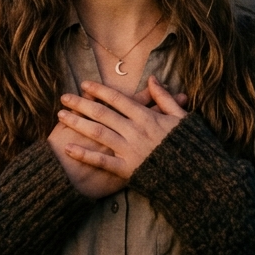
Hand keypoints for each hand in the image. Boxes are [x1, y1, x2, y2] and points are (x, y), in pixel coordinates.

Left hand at [57, 76, 187, 180]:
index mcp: (147, 117)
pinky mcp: (127, 169)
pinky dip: (84, 154)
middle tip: (63, 97)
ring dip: (78, 123)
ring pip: (98, 133)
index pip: (118, 99)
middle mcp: (134, 131)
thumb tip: (152, 79)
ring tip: (61, 116)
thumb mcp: (180, 117)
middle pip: (102, 113)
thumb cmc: (188, 145)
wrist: (193, 175)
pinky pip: (101, 161)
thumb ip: (164, 98)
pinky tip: (68, 148)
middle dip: (81, 104)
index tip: (84, 85)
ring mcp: (129, 150)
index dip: (99, 90)